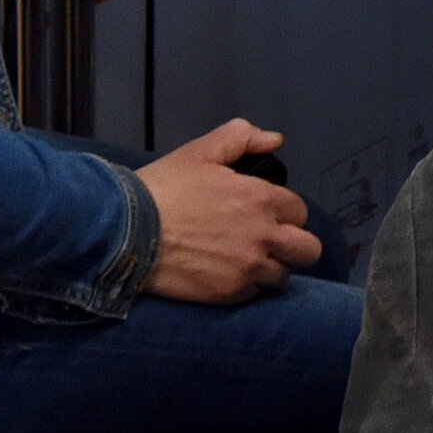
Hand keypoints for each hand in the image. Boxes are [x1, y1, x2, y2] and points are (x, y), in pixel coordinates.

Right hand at [135, 121, 316, 303]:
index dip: (284, 213)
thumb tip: (274, 140)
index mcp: (261, 199)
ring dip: (271, 268)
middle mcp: (263, 235)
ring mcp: (248, 268)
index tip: (265, 216)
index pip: (299, 211)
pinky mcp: (229, 294)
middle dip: (294, 245)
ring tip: (248, 262)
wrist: (124, 232)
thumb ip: (241, 138)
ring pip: (283, 275)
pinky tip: (227, 276)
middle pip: (307, 249)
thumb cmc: (162, 189)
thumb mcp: (200, 152)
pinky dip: (247, 287)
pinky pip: (255, 294)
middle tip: (270, 243)